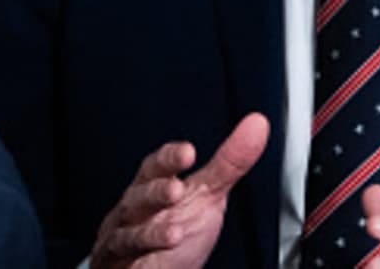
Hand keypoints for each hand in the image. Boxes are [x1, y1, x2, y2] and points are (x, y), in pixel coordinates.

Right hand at [91, 112, 269, 268]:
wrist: (159, 268)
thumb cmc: (181, 227)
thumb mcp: (209, 193)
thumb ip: (230, 162)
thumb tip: (257, 124)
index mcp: (154, 184)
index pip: (157, 165)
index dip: (170, 158)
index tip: (188, 152)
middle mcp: (136, 208)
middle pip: (140, 195)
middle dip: (157, 192)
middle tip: (176, 190)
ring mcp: (126, 236)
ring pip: (130, 230)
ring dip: (151, 231)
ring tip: (174, 233)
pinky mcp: (121, 263)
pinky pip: (128, 261)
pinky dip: (143, 260)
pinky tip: (158, 258)